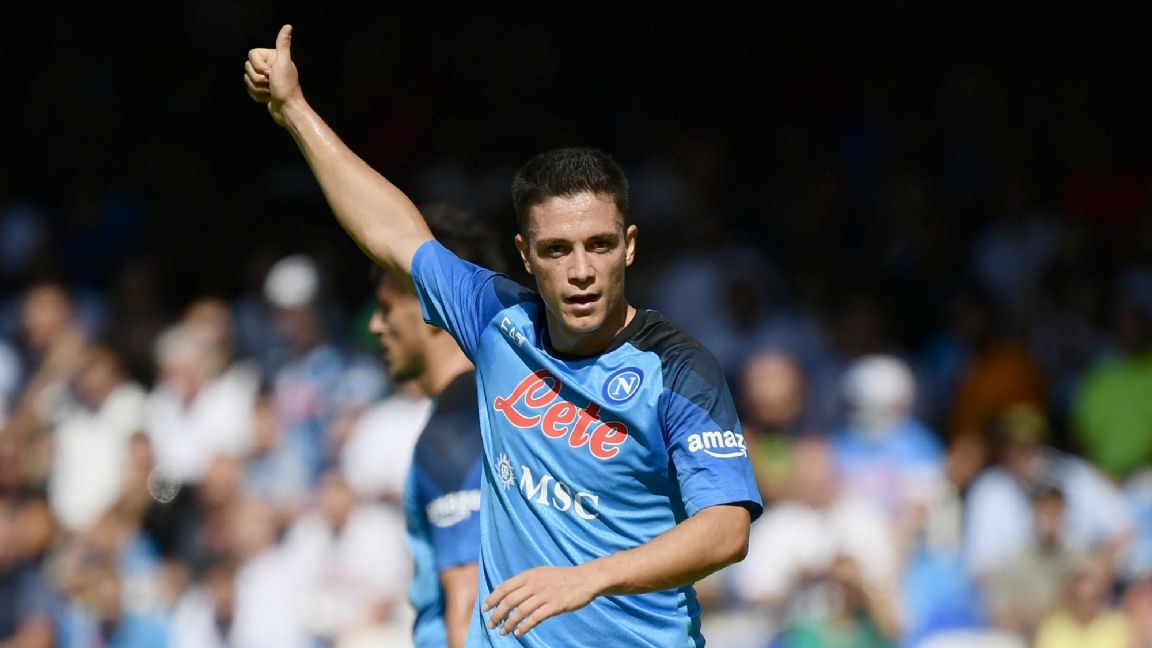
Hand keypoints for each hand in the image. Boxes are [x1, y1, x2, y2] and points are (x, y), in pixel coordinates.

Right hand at [245, 24, 301, 126]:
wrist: (287, 110)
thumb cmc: (286, 87)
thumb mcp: (284, 63)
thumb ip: (283, 44)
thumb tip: (288, 26)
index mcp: (273, 58)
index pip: (251, 55)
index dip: (258, 66)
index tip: (270, 73)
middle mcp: (269, 66)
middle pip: (248, 68)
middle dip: (258, 79)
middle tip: (271, 84)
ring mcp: (265, 79)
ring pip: (247, 79)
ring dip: (258, 89)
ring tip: (271, 92)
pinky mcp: (262, 90)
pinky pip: (249, 89)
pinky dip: (257, 96)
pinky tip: (268, 98)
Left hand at [482, 565, 604, 636]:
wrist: (586, 578)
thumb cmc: (562, 577)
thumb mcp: (541, 573)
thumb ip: (526, 581)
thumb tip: (507, 593)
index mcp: (529, 575)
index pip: (504, 587)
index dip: (492, 598)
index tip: (485, 608)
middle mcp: (535, 583)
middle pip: (509, 601)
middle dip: (497, 614)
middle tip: (490, 624)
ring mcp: (545, 594)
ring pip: (520, 611)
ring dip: (509, 623)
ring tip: (503, 631)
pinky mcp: (555, 605)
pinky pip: (535, 618)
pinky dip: (524, 626)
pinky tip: (519, 632)